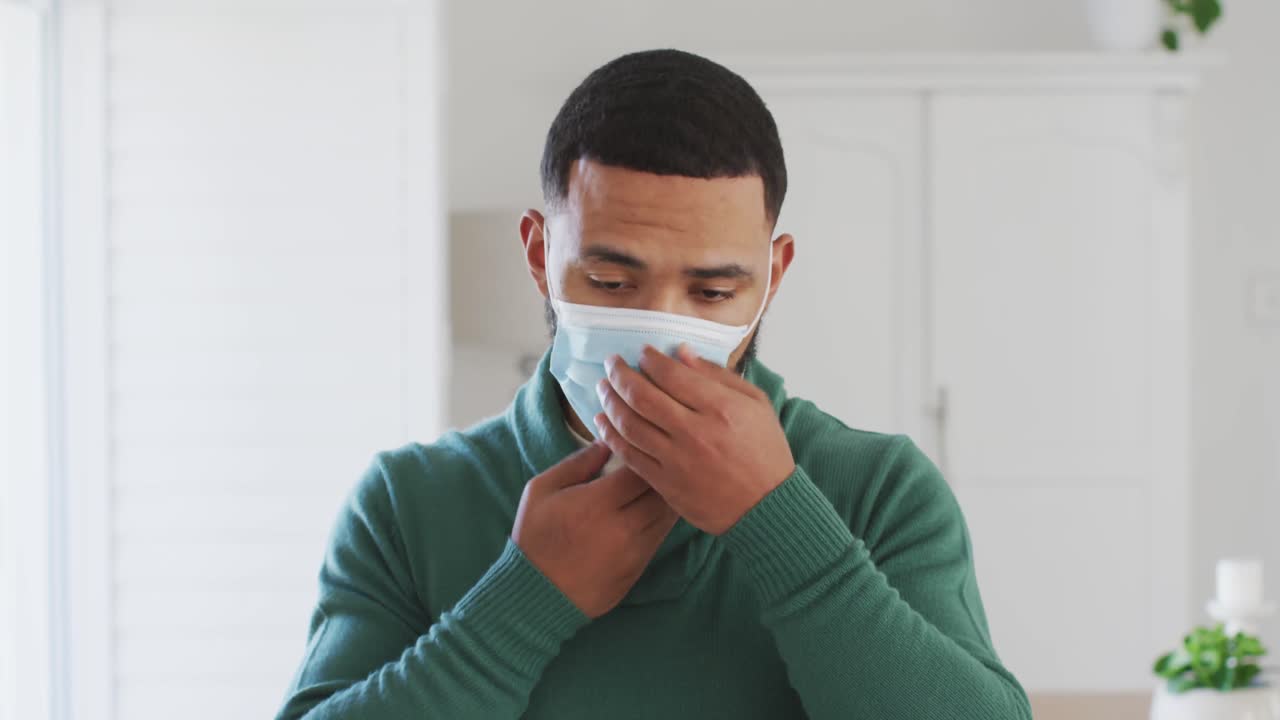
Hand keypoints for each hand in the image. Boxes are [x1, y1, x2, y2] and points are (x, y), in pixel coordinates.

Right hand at [512, 442, 678, 618]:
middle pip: (661, 491)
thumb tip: (607, 442)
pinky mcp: (639, 568)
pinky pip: (661, 537)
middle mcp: (623, 527)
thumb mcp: (541, 490)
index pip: (640, 469)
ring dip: (665, 498)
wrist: (538, 593)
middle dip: (659, 475)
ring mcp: (635, 551)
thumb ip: (577, 463)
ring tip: (655, 486)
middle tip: (654, 464)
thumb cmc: (535, 537)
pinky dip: (660, 521)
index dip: (643, 456)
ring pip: (667, 515)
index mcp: (598, 503)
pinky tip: (650, 511)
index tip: (638, 448)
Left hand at [593, 344, 795, 535]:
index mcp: (720, 408)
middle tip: (612, 363)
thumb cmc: (765, 451)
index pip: (671, 375)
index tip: (642, 352)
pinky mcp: (665, 483)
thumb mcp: (756, 403)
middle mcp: (695, 433)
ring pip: (629, 425)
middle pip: (642, 397)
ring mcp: (677, 460)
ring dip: (610, 401)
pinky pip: (629, 455)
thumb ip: (718, 375)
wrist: (767, 506)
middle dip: (620, 374)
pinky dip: (610, 435)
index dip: (650, 359)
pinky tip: (602, 421)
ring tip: (603, 387)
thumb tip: (681, 352)